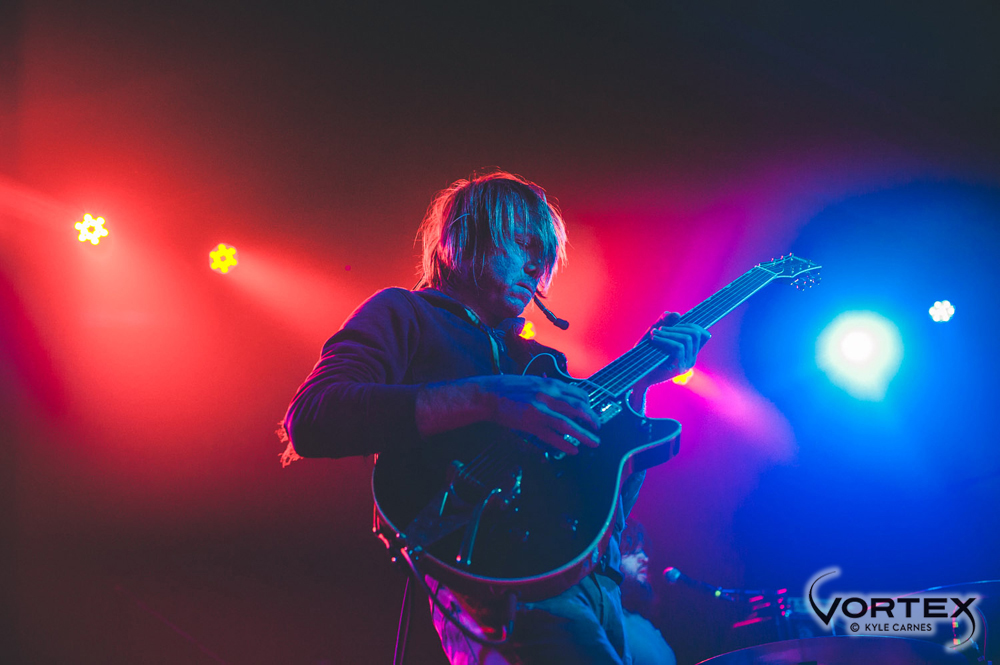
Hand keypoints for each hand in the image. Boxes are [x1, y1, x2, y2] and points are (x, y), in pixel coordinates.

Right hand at [472, 375, 599, 455]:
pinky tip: (573, 450)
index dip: (589, 404)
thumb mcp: (533, 381)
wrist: (488, 394)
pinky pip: (551, 436)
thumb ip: (549, 388)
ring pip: (568, 424)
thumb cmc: (509, 388)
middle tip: (598, 428)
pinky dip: (564, 444)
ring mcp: (539, 410)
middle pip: (578, 408)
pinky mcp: (530, 424)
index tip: (592, 411)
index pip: (578, 393)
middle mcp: (547, 395)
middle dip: (592, 419)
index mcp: (549, 383)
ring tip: (594, 442)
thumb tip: (564, 397)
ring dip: (584, 434)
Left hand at [637, 312, 710, 387]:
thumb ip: (664, 323)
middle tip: (660, 329)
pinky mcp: (679, 368)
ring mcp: (686, 364)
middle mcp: (691, 357)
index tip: (673, 323)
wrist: (636, 374)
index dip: (691, 324)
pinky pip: (678, 348)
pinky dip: (666, 340)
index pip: (702, 334)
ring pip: (686, 339)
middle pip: (695, 333)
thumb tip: (677, 314)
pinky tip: (654, 339)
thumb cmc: (645, 354)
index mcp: (689, 350)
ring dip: (669, 332)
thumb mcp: (654, 334)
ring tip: (654, 334)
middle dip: (677, 327)